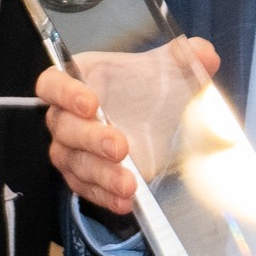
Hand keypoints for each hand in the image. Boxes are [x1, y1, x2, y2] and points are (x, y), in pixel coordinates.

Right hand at [37, 41, 221, 217]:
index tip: (90, 103)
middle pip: (64, 128)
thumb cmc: (147, 87)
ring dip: (101, 174)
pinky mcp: (84, 177)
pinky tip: (125, 201)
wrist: (155, 117)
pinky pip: (86, 189)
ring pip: (74, 163)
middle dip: (91, 139)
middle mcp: (66, 116)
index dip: (65, 93)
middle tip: (120, 147)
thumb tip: (203, 53)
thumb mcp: (167, 68)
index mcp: (77, 81)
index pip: (52, 84)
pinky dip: (104, 196)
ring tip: (128, 184)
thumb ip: (183, 56)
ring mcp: (72, 150)